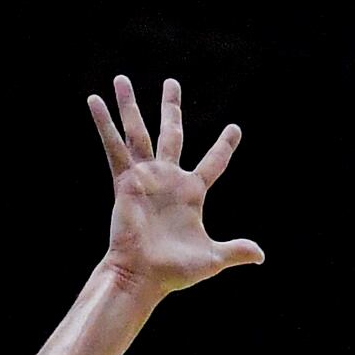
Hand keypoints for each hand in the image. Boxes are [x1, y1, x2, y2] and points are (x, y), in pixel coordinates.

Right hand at [89, 76, 262, 304]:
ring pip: (138, 132)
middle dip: (171, 108)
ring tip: (121, 79)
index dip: (224, 146)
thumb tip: (260, 255)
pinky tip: (94, 100)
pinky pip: (114, 147)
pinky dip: (103, 124)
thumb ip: (235, 251)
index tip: (235, 128)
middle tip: (172, 83)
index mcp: (191, 193)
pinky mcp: (125, 181)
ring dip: (130, 105)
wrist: (143, 275)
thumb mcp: (212, 258)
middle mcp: (168, 179)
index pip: (213, 163)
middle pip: (172, 133)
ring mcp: (146, 177)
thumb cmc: (174, 271)